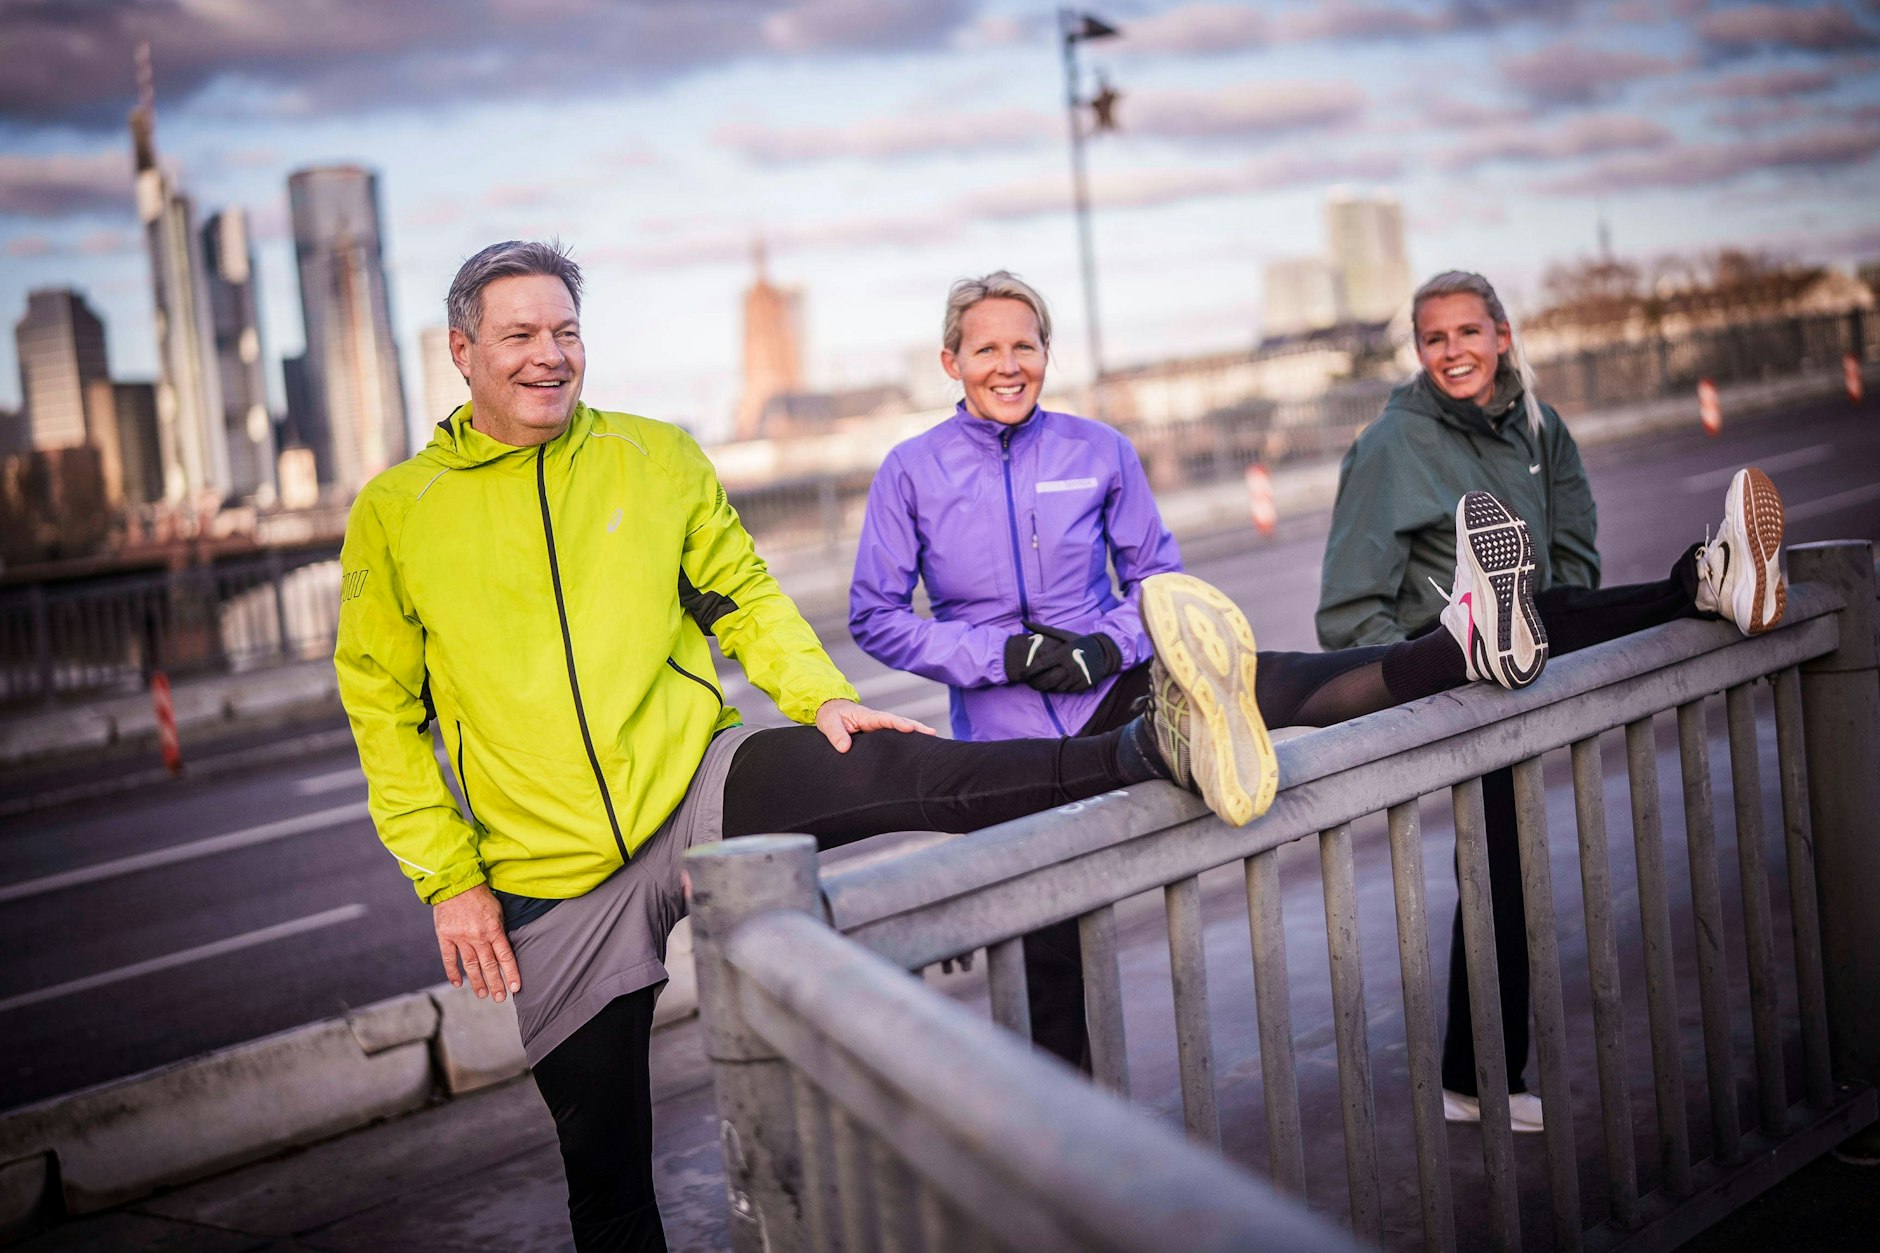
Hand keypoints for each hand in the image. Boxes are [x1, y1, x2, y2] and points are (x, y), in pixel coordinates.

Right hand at [434, 884, 520, 1001]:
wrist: (455, 883)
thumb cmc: (480, 895)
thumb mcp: (498, 910)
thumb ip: (499, 930)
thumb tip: (504, 948)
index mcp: (493, 930)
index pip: (505, 957)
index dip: (511, 974)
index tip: (515, 988)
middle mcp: (478, 937)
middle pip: (489, 966)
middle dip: (495, 984)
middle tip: (499, 998)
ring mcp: (460, 938)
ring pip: (471, 966)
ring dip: (477, 982)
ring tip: (483, 994)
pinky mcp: (445, 936)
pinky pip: (449, 959)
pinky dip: (453, 973)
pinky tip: (458, 984)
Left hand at [815, 697, 937, 752]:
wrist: (829, 711)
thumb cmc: (830, 715)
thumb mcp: (828, 724)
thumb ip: (836, 735)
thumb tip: (845, 748)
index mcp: (866, 716)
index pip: (885, 719)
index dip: (898, 723)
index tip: (909, 728)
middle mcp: (876, 720)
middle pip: (899, 722)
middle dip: (915, 726)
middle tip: (932, 733)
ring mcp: (878, 727)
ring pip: (899, 728)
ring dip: (915, 733)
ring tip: (932, 739)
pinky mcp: (877, 734)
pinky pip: (894, 736)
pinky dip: (906, 739)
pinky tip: (916, 747)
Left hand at [1014, 621, 1120, 692]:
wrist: (1103, 652)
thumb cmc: (1079, 642)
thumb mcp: (1062, 634)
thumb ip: (1042, 629)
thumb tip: (1022, 621)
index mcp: (1063, 653)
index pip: (1041, 665)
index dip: (1029, 671)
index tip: (1022, 674)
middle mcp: (1070, 666)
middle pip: (1048, 680)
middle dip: (1036, 684)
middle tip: (1029, 683)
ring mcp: (1077, 677)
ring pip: (1056, 687)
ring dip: (1047, 687)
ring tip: (1039, 684)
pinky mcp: (1083, 685)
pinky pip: (1066, 690)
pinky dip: (1058, 689)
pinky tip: (1054, 685)